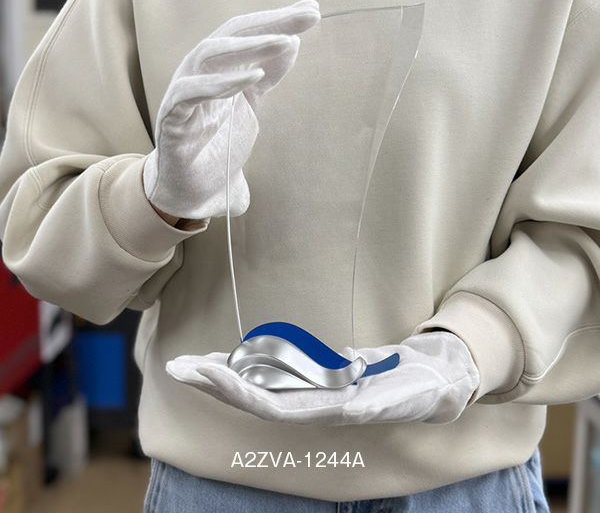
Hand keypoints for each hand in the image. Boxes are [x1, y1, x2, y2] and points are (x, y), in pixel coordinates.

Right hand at [143, 0, 320, 219]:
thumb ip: (269, 78)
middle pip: (232, 34)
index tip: (313, 11)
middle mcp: (199, 74)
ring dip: (249, 45)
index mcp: (218, 70)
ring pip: (210, 53)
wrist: (190, 193)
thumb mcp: (252, 107)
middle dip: (271, 22)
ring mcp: (183, 94)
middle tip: (308, 15)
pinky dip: (221, 82)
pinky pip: (191, 92)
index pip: (247, 34)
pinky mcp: (172, 119)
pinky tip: (253, 77)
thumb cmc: (219, 150)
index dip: (279, 20)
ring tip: (285, 41)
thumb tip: (293, 44)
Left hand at [165, 332, 479, 424]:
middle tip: (178, 366)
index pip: (277, 405)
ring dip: (227, 376)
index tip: (207, 375)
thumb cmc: (429, 389)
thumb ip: (384, 396)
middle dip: (217, 384)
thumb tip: (355, 394)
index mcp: (336, 410)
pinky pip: (279, 376)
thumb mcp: (413, 392)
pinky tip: (230, 362)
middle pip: (257, 398)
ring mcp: (318, 393)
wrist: (438, 384)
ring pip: (263, 388)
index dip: (241, 391)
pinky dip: (252, 369)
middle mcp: (319, 406)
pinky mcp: (322, 379)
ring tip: (191, 363)